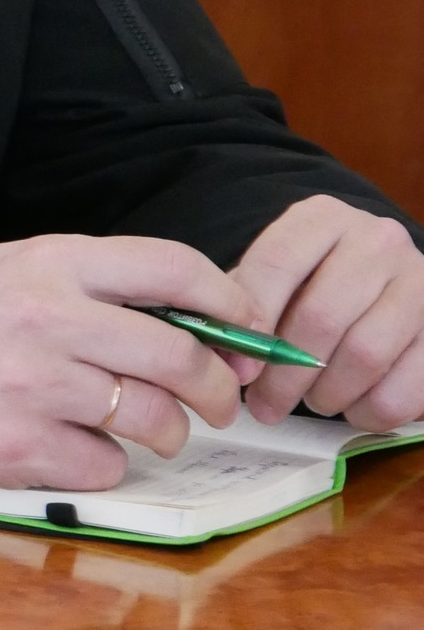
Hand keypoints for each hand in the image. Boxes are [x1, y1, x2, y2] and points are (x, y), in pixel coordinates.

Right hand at [0, 233, 257, 489]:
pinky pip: (106, 467)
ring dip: (169, 432)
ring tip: (154, 430)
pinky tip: (77, 449)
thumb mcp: (9, 269)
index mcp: (49, 262)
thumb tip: (185, 314)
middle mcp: (46, 317)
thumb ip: (88, 283)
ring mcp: (33, 386)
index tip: (246, 325)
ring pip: (153, 418)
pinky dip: (105, 466)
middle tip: (217, 400)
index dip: (228, 298)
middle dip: (215, 387)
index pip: (170, 267)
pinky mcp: (16, 449)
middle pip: (178, 354)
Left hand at [231, 196, 423, 430]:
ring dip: (327, 395)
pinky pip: (402, 390)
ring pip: (364, 355)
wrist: (387, 280)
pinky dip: (368, 412)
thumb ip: (247, 299)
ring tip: (310, 402)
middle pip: (321, 316)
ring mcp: (417, 282)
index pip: (276, 262)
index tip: (238, 364)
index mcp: (322, 217)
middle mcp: (376, 240)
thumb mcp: (281, 271)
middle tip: (264, 406)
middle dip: (285, 374)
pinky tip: (351, 408)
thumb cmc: (318, 280)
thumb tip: (224, 351)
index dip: (251, 320)